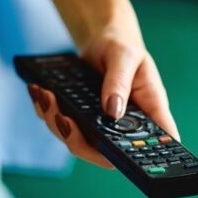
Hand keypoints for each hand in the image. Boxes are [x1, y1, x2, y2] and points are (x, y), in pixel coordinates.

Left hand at [27, 24, 179, 168]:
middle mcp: (127, 125)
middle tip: (63, 119)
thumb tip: (113, 111)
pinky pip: (64, 127)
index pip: (157, 145)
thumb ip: (119, 83)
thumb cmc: (122, 45)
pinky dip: (48, 112)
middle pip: (108, 154)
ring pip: (81, 143)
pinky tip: (40, 93)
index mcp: (150, 111)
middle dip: (79, 142)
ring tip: (46, 97)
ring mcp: (104, 126)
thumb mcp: (124, 56)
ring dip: (57, 125)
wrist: (102, 38)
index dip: (142, 159)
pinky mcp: (84, 120)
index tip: (116, 152)